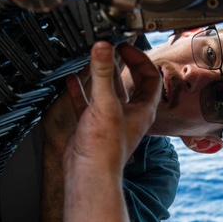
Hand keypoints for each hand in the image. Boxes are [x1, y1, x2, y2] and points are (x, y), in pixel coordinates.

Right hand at [64, 42, 159, 173]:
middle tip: (114, 50)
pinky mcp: (92, 127)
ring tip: (94, 60)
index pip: (150, 78)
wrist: (88, 174)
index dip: (140, 60)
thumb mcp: (105, 104)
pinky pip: (88, 104)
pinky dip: (80, 91)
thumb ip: (103, 74)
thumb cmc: (104, 149)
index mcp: (142, 110)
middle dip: (123, 65)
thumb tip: (103, 48)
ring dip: (102, 76)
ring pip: (109, 93)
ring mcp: (111, 121)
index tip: (125, 48)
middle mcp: (129, 115)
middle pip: (131, 84)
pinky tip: (72, 81)